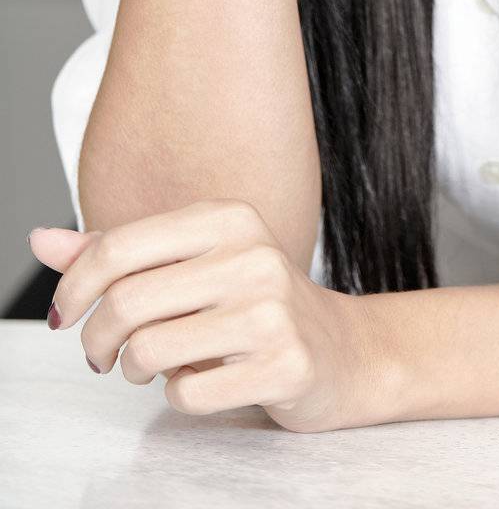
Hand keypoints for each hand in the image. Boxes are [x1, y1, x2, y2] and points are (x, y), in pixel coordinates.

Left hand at [27, 200, 400, 432]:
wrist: (342, 348)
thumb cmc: (252, 304)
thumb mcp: (191, 263)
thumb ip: (118, 253)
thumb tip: (41, 239)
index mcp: (227, 217)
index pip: (118, 246)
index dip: (74, 288)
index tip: (68, 317)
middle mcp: (252, 254)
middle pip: (126, 302)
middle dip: (97, 341)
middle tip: (103, 356)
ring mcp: (273, 310)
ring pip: (149, 351)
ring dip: (136, 371)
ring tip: (154, 367)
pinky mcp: (285, 364)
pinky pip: (188, 393)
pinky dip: (181, 396)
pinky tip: (205, 380)